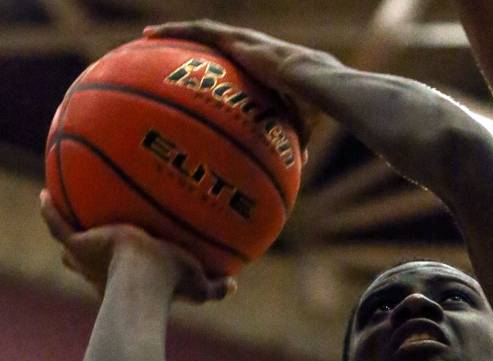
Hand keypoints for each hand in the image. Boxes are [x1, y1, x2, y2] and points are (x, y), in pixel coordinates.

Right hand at [41, 191, 235, 302]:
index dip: (118, 267)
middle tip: (88, 238)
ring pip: (71, 246)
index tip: (121, 256)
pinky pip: (56, 224)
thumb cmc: (173, 286)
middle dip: (85, 254)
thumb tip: (235, 285)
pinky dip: (49, 211)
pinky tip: (45, 194)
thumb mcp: (199, 288)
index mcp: (131, 276)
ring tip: (61, 210)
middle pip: (87, 264)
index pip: (120, 273)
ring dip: (67, 232)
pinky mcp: (80, 245)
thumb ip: (217, 287)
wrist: (146, 279)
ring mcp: (89, 256)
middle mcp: (106, 269)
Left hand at [143, 19, 332, 148]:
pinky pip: (195, 31)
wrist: (311, 81)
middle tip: (169, 52)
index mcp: (264, 65)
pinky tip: (148, 34)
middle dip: (192, 45)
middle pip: (214, 43)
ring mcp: (240, 40)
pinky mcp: (233, 38)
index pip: (237, 62)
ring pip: (200, 32)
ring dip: (175, 33)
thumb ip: (293, 140)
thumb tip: (299, 164)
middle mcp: (249, 48)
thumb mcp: (298, 126)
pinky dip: (172, 30)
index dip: (220, 65)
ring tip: (148, 36)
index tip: (204, 72)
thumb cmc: (309, 106)